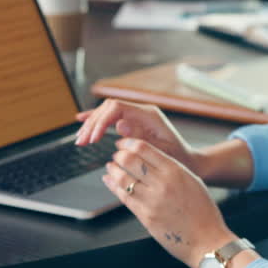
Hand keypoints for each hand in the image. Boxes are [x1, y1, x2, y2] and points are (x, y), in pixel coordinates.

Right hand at [75, 99, 201, 174]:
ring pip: (108, 112)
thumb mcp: (161, 151)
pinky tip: (82, 120)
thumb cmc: (177, 158)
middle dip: (93, 123)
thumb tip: (120, 125)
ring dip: (92, 124)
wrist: (187, 160)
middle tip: (82, 142)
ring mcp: (137, 115)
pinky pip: (111, 117)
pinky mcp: (134, 122)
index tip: (92, 139)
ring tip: (81, 139)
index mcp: (149, 115)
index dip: (101, 121)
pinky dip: (97, 119)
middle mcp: (142, 111)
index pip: (117, 108)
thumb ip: (140, 138)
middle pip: (109, 108)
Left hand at [103, 137, 234, 267]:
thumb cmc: (203, 212)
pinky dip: (113, 186)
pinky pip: (124, 197)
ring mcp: (152, 200)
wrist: (207, 240)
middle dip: (119, 155)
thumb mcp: (192, 181)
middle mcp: (162, 183)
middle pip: (130, 160)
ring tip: (111, 167)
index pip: (144, 148)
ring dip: (113, 170)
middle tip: (117, 155)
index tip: (123, 143)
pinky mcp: (145, 216)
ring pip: (123, 178)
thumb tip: (151, 159)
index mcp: (175, 170)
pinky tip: (109, 181)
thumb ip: (171, 169)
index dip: (129, 143)